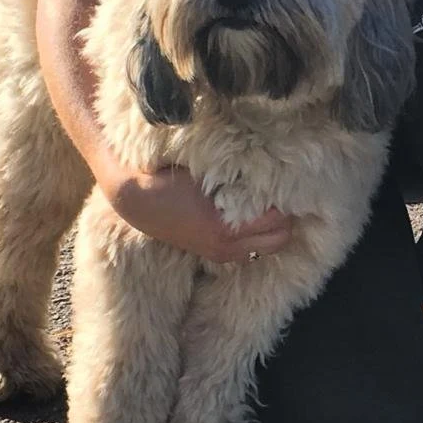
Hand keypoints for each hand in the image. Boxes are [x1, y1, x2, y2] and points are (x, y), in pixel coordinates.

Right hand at [104, 164, 294, 264]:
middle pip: (281, 239)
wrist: (135, 202)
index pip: (279, 219)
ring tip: (268, 206)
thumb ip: (240, 175)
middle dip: (286, 217)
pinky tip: (249, 217)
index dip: (286, 199)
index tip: (286, 182)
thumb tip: (272, 166)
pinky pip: (251, 251)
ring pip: (269, 248)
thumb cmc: (170, 180)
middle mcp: (227, 246)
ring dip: (273, 229)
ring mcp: (221, 254)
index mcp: (226, 227)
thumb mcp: (209, 171)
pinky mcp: (214, 256)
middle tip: (281, 195)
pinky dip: (257, 237)